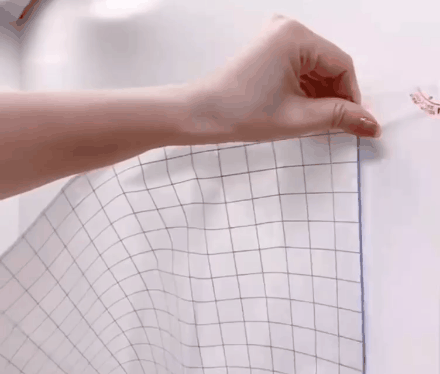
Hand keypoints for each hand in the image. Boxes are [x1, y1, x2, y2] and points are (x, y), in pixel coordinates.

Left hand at [193, 15, 380, 142]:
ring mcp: (275, 39)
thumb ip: (339, 118)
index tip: (356, 124)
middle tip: (339, 128)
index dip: (352, 97)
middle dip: (335, 98)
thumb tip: (372, 125)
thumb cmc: (242, 114)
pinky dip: (305, 92)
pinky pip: (298, 71)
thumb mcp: (298, 118)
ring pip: (314, 70)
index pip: (341, 65)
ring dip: (321, 97)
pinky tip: (305, 113)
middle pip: (328, 66)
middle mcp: (287, 29)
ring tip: (320, 125)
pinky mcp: (267, 52)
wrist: (200, 115)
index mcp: (296, 36)